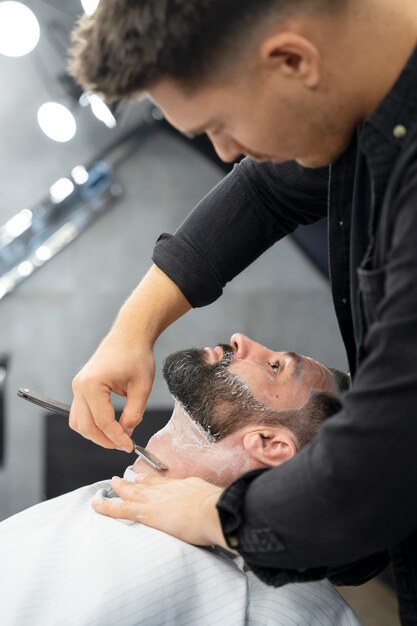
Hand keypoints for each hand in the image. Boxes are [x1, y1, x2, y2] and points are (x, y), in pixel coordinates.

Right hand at [70, 265, 190, 450]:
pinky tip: (110, 426)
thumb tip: (126, 433)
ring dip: (96, 434)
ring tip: (117, 437)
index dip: (117, 438)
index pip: (103, 422)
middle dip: (105, 440)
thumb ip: (134, 413)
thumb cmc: (136, 356)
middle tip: (124, 445)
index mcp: (92, 385)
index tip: (130, 447)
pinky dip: (93, 423)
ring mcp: (77, 386)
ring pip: (78, 422)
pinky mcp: (81, 387)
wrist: (129, 335)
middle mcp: (79, 386)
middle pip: (85, 426)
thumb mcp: (142, 387)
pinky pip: (80, 413)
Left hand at [92, 474, 229, 549]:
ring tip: (109, 486)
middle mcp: (167, 489)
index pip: (164, 482)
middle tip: (123, 479)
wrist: (214, 511)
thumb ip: (205, 501)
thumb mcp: (212, 498)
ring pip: (131, 492)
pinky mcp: (147, 513)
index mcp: (184, 485)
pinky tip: (96, 505)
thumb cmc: (218, 508)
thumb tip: (208, 506)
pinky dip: (107, 506)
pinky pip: (121, 509)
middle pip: (147, 483)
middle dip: (134, 481)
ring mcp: (156, 499)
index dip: (154, 481)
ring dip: (119, 488)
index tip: (146, 479)